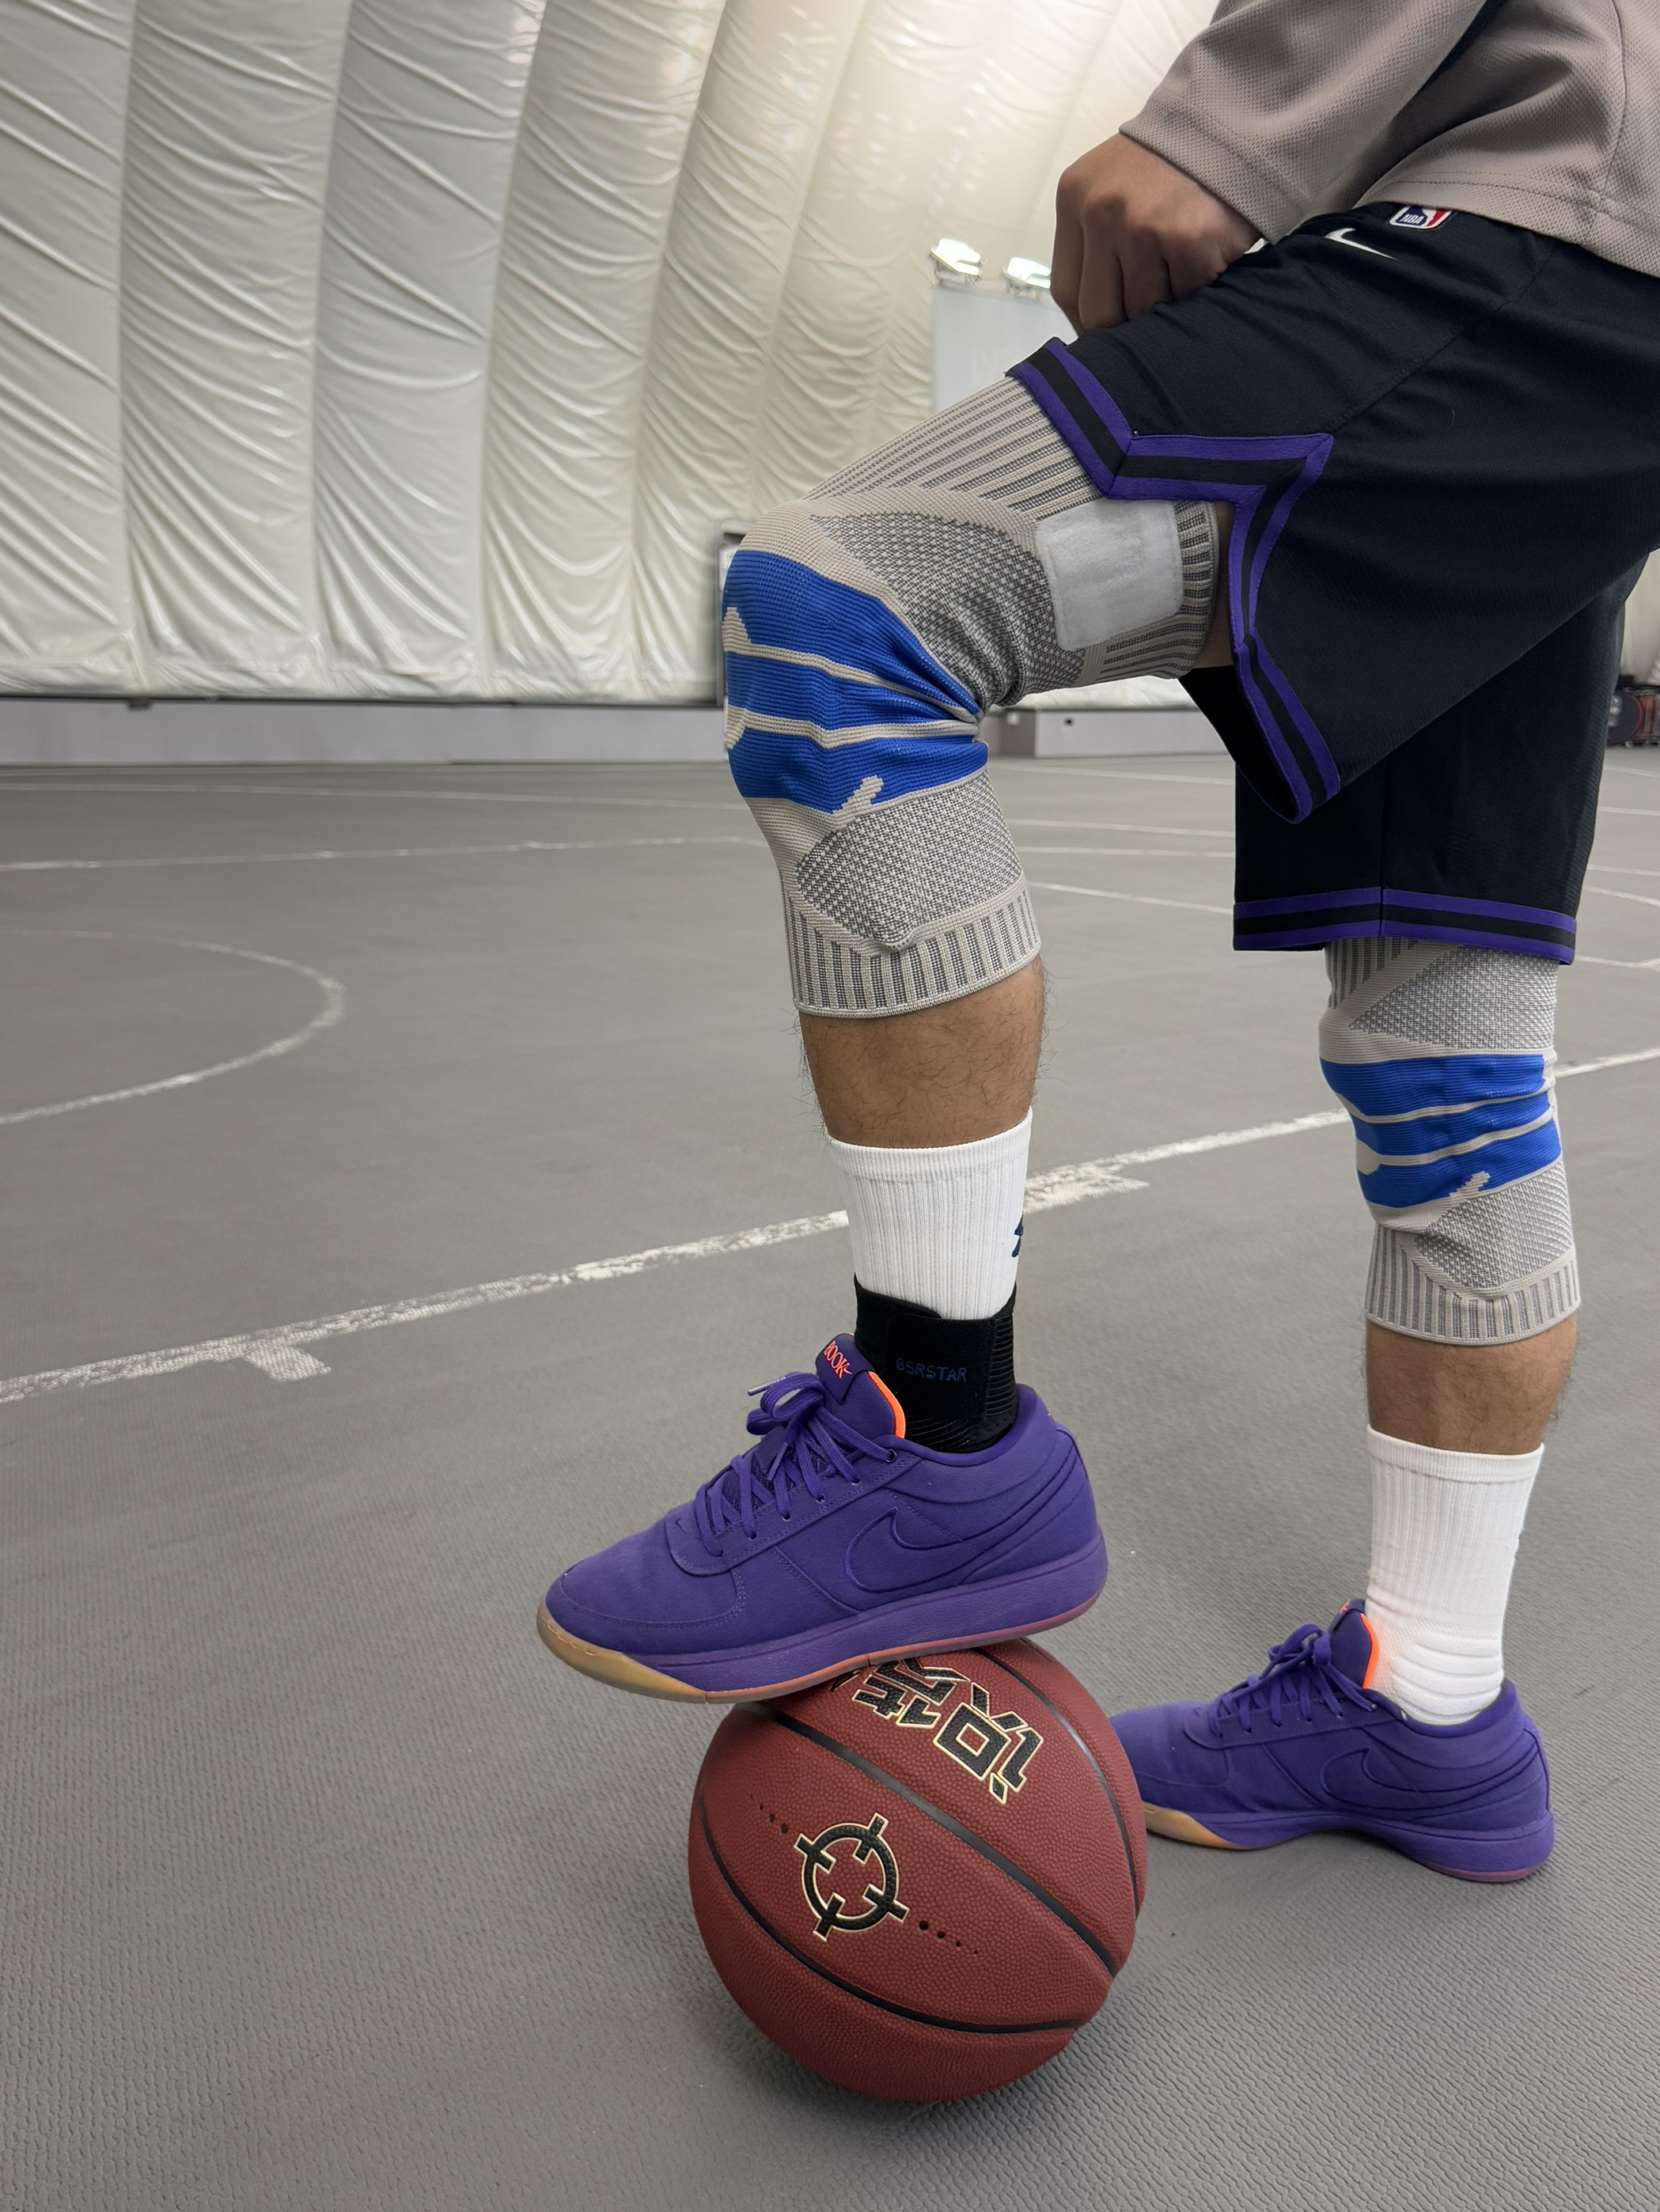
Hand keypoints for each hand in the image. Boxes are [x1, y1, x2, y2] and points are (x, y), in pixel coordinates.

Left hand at [1052, 135, 1257, 331]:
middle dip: (1125, 322)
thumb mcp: (1110, 185)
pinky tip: (1204, 257)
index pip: (1067, 291)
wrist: (1231, 124)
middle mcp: (1102, 212)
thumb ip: (1093, 240)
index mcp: (1075, 198)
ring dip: (1164, 303)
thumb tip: (1090, 319)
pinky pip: (1185, 297)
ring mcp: (1144, 227)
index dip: (1086, 322)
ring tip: (1179, 267)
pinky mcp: (1188, 242)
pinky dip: (1197, 288)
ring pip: (1143, 310)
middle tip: (1148, 310)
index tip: (1105, 332)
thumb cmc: (1169, 164)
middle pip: (1099, 312)